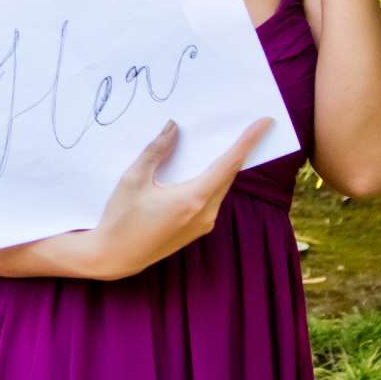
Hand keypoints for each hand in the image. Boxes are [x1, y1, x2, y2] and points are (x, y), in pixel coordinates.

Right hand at [77, 117, 272, 279]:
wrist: (115, 256)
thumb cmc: (121, 218)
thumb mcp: (133, 179)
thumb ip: (156, 151)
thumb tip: (173, 128)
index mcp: (193, 198)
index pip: (228, 164)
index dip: (248, 141)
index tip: (265, 123)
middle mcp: (206, 213)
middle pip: (228, 175)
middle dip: (237, 151)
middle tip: (242, 128)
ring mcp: (204, 224)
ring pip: (221, 187)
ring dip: (222, 167)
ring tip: (217, 146)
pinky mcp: (197, 229)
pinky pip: (212, 199)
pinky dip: (211, 182)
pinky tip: (198, 172)